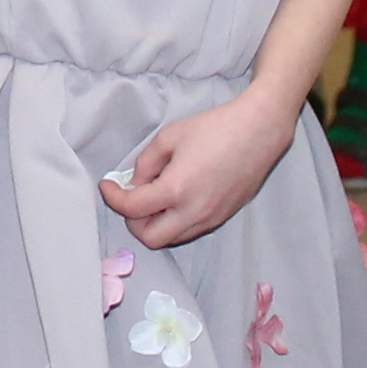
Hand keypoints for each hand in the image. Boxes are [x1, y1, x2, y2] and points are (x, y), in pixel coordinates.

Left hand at [103, 87, 298, 248]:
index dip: (112, 197)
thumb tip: (135, 184)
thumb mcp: (168, 138)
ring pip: (172, 239)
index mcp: (176, 190)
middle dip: (132, 221)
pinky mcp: (223, 217)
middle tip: (130, 198)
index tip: (107, 185)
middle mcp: (194, 212)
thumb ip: (144, 164)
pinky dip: (174, 222)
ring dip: (155, 224)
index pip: (132, 209)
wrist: (259, 132)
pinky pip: (190, 230)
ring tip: (152, 197)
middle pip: (150, 239)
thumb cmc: (213, 129)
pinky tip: (174, 199)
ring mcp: (211, 218)